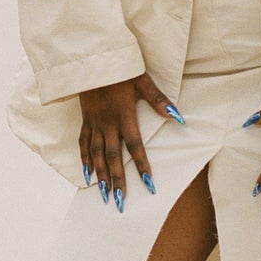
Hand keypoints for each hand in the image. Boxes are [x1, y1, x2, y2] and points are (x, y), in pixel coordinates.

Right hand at [78, 71, 178, 207]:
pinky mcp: (85, 119)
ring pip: (96, 154)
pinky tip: (87, 174)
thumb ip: (158, 100)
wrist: (91, 59)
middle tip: (121, 202)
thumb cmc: (120, 68)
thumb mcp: (142, 81)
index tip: (148, 185)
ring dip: (101, 176)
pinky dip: (85, 159)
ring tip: (105, 195)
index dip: (141, 166)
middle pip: (113, 157)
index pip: (134, 146)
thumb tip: (177, 117)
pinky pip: (83, 143)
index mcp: (123, 115)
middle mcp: (108, 123)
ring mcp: (94, 122)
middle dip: (118, 180)